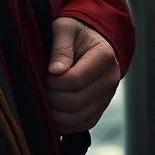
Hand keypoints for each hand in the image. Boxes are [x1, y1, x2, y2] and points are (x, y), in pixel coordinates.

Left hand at [47, 16, 120, 132]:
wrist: (92, 40)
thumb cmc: (76, 32)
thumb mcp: (65, 29)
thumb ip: (60, 48)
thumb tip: (55, 71)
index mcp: (104, 57)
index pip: (75, 80)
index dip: (54, 82)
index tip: (47, 74)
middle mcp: (111, 79)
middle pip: (75, 102)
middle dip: (52, 98)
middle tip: (43, 87)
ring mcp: (107, 96)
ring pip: (77, 118)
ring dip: (56, 113)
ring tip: (47, 98)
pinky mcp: (101, 108)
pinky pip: (82, 124)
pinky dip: (65, 124)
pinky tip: (54, 111)